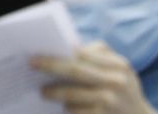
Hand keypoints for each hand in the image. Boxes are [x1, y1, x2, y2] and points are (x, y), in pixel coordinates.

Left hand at [33, 41, 157, 113]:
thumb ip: (100, 56)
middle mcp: (115, 82)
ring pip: (72, 95)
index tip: (42, 50)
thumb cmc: (125, 91)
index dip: (62, 52)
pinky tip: (63, 106)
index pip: (85, 54)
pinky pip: (76, 111)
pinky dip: (67, 108)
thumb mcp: (122, 70)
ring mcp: (109, 102)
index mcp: (119, 65)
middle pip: (76, 70)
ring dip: (55, 92)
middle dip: (51, 66)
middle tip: (32, 64)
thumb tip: (68, 49)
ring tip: (44, 91)